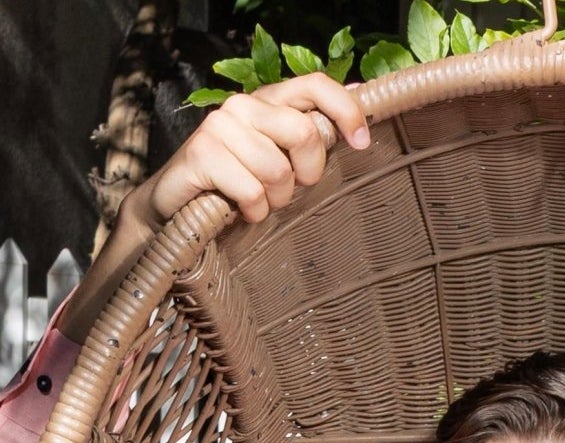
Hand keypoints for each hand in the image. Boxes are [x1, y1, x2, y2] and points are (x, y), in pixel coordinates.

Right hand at [138, 74, 369, 228]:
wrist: (179, 207)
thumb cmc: (238, 185)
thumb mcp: (281, 159)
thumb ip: (311, 132)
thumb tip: (358, 93)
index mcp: (268, 101)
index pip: (314, 84)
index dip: (345, 111)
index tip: (361, 143)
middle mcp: (244, 105)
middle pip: (303, 134)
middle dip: (307, 174)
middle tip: (288, 190)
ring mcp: (220, 126)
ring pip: (278, 171)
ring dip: (275, 200)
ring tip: (258, 201)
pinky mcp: (203, 153)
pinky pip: (252, 192)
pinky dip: (253, 211)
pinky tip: (240, 209)